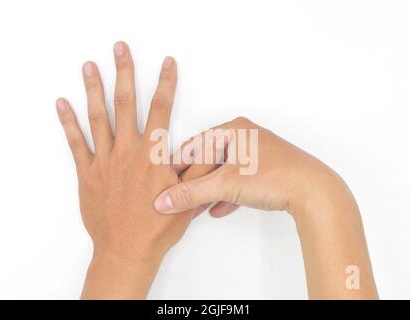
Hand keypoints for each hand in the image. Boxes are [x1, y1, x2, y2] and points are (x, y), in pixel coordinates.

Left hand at [56, 41, 215, 298]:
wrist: (127, 250)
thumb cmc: (157, 227)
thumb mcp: (189, 197)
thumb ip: (198, 168)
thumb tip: (209, 144)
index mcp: (153, 156)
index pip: (163, 110)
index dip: (166, 83)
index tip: (167, 64)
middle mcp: (127, 152)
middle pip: (126, 104)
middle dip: (124, 73)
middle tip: (120, 49)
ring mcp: (105, 161)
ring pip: (98, 117)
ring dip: (94, 89)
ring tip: (89, 66)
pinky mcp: (87, 174)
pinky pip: (75, 143)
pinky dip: (68, 122)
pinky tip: (62, 105)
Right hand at [154, 116, 336, 217]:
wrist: (315, 192)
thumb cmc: (276, 177)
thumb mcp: (225, 185)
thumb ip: (192, 193)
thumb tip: (165, 200)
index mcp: (234, 130)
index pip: (196, 145)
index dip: (178, 165)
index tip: (166, 181)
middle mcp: (246, 137)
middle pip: (210, 159)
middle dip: (196, 182)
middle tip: (180, 196)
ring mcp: (258, 153)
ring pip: (225, 172)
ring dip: (211, 190)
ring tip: (197, 207)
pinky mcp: (267, 169)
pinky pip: (240, 180)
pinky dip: (228, 194)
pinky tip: (219, 209)